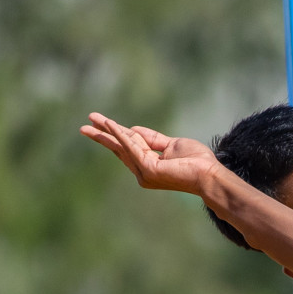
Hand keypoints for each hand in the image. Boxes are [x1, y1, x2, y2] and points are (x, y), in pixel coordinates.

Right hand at [80, 112, 222, 195]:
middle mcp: (144, 172)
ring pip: (123, 145)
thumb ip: (153, 139)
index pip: (131, 147)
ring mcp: (145, 172)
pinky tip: (109, 124)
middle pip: (120, 148)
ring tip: (91, 119)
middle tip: (83, 127)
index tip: (104, 122)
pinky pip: (132, 146)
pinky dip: (120, 134)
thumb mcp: (172, 145)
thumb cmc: (196, 161)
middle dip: (102, 136)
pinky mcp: (148, 169)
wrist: (209, 174)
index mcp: (150, 165)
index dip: (118, 133)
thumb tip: (133, 129)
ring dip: (107, 131)